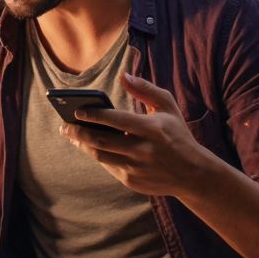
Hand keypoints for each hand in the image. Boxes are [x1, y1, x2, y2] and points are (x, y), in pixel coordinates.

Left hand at [60, 73, 220, 197]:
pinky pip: (108, 166)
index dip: (94, 115)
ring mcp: (136, 168)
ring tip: (72, 136)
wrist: (193, 174)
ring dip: (83, 145)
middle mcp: (143, 150)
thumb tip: (123, 75)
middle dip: (78, 132)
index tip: (77, 111)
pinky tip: (90, 146)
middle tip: (65, 126)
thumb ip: (145, 89)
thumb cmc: (177, 135)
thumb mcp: (167, 107)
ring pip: (100, 156)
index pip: (117, 120)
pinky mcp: (132, 182)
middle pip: (102, 141)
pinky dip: (97, 155)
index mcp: (152, 129)